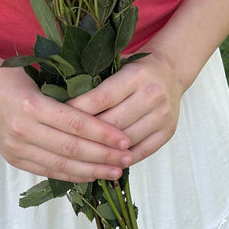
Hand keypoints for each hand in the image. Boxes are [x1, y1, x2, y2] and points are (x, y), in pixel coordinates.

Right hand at [0, 66, 132, 182]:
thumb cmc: (13, 77)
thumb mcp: (40, 78)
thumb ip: (67, 97)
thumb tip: (106, 112)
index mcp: (32, 104)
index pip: (75, 124)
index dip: (102, 134)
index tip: (124, 140)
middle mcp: (22, 129)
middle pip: (71, 148)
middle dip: (103, 156)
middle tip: (128, 158)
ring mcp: (16, 147)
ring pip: (61, 164)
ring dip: (91, 170)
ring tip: (116, 172)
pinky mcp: (13, 158)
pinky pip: (48, 171)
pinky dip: (71, 175)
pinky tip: (90, 175)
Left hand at [68, 51, 182, 163]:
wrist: (170, 71)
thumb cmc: (136, 70)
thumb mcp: (117, 66)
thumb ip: (96, 82)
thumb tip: (62, 103)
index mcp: (135, 75)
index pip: (102, 98)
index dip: (78, 111)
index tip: (58, 119)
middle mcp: (152, 95)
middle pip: (113, 122)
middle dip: (87, 134)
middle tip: (64, 141)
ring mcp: (162, 116)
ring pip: (126, 140)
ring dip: (103, 151)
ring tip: (81, 156)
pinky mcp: (168, 132)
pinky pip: (141, 152)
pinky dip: (121, 159)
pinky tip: (104, 162)